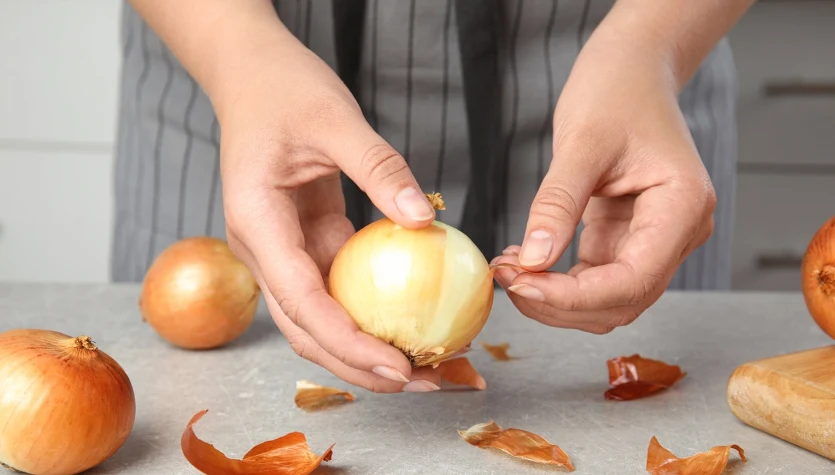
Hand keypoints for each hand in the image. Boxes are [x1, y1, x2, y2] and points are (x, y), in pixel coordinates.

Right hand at [217, 25, 441, 391]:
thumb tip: (424, 219)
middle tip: (427, 382)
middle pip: (309, 331)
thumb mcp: (334, 119)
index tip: (398, 369)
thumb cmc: (283, 89)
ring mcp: (285, 251)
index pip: (301, 302)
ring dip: (371, 347)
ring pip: (325, 319)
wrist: (250, 74)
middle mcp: (265, 251)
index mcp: (257, 225)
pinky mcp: (309, 243)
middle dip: (363, 367)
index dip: (348, 343)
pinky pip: (344, 288)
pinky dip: (378, 310)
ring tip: (431, 364)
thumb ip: (378, 168)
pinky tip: (418, 320)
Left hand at [493, 26, 715, 333]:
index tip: (521, 284)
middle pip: (622, 300)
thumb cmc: (616, 91)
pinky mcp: (630, 237)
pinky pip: (596, 277)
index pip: (633, 281)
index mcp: (682, 207)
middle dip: (560, 302)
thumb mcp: (581, 143)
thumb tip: (533, 262)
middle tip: (506, 279)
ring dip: (557, 297)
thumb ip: (558, 204)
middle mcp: (679, 232)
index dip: (574, 296)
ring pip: (608, 298)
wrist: (632, 70)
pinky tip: (523, 261)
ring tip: (509, 270)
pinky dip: (558, 280)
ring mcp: (656, 238)